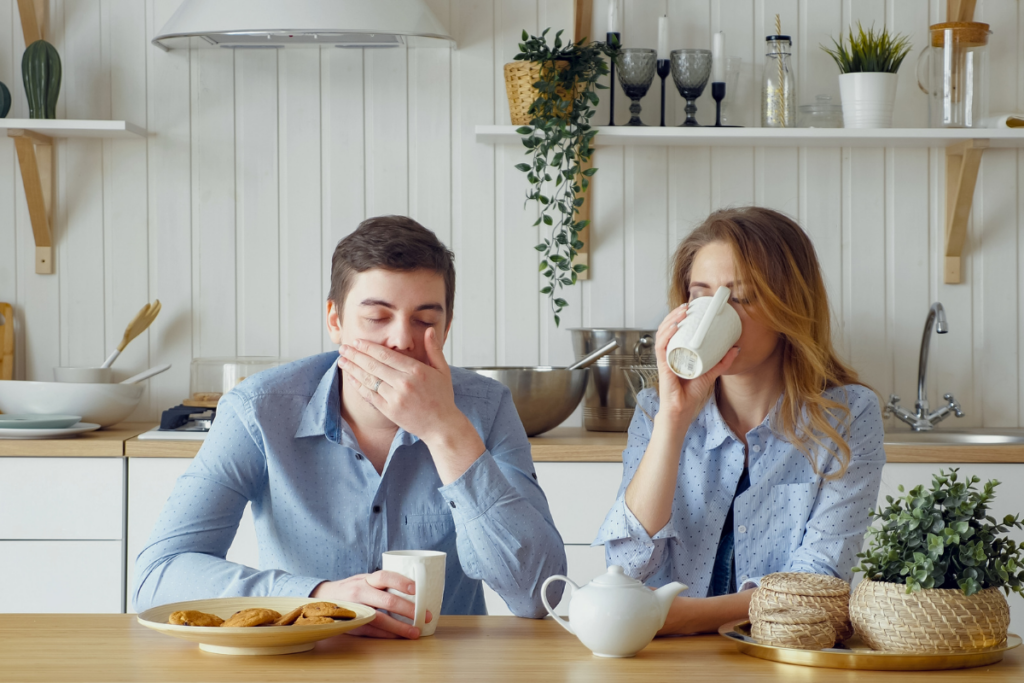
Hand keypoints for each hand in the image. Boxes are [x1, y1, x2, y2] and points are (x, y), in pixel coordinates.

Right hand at [309, 570, 432, 638]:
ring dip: (400, 627)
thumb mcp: (364, 579)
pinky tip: (399, 636)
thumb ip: (382, 583)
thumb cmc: (351, 588)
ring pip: (381, 619)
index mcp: (365, 580)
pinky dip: (387, 634)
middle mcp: (360, 593)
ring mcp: (356, 610)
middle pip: (387, 600)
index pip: (385, 577)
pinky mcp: (353, 624)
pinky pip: (372, 631)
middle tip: (426, 615)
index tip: (416, 589)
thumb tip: (413, 586)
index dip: (401, 582)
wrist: (322, 598)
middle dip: (409, 609)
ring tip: (416, 632)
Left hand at [339, 328, 484, 482]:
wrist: (441, 426)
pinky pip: (370, 395)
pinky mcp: (389, 410)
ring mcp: (396, 398)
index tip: (357, 341)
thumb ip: (434, 349)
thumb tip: (429, 330)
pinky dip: (358, 386)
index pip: (387, 354)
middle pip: (374, 365)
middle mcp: (404, 383)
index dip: (369, 347)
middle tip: (343, 348)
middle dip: (355, 355)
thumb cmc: (442, 397)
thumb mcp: (442, 370)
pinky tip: (350, 378)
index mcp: (416, 370)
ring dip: (353, 369)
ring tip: (341, 361)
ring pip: (369, 379)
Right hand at [653, 304, 738, 423]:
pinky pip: (661, 346)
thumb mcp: (710, 373)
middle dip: (675, 314)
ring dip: (671, 320)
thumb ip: (722, 361)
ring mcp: (665, 358)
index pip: (675, 331)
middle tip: (687, 305)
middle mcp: (669, 353)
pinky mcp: (663, 365)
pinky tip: (674, 326)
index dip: (680, 318)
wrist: (682, 410)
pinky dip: (666, 334)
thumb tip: (736, 348)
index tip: (691, 308)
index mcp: (678, 352)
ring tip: (681, 311)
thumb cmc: (690, 393)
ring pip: (663, 333)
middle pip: (667, 328)